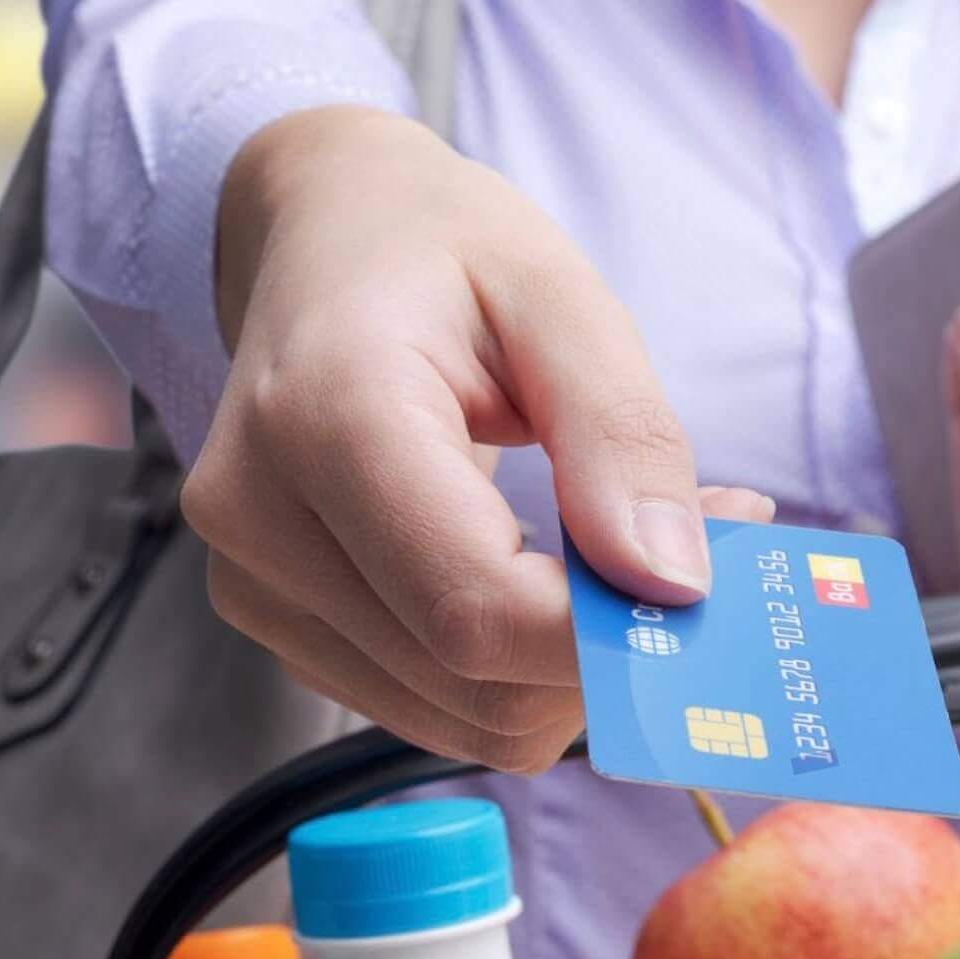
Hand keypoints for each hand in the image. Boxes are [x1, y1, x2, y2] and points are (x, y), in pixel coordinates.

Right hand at [186, 106, 771, 772]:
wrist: (323, 240)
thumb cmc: (444, 253)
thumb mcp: (561, 299)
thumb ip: (622, 438)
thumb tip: (673, 588)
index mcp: (323, 412)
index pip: (476, 607)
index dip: (610, 632)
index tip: (708, 582)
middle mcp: (259, 516)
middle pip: (474, 677)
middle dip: (613, 646)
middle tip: (703, 544)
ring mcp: (252, 583)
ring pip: (462, 718)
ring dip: (573, 670)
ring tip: (626, 552)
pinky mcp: (276, 623)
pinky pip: (435, 708)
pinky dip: (521, 673)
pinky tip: (555, 581)